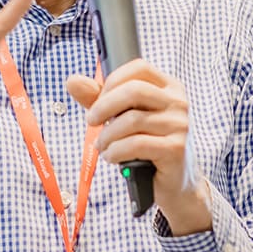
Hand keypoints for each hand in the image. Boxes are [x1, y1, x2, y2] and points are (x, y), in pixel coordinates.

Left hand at [66, 59, 211, 233]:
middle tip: (91, 121)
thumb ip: (99, 98)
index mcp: (169, 87)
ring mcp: (179, 125)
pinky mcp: (176, 148)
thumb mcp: (123, 117)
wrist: (175, 183)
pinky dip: (116, 151)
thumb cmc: (147, 145)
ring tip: (102, 146)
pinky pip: (136, 144)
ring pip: (132, 120)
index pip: (139, 68)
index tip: (98, 100)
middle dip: (104, 106)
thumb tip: (73, 81)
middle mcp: (178, 102)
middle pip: (134, 90)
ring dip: (107, 135)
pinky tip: (112, 157)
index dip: (112, 81)